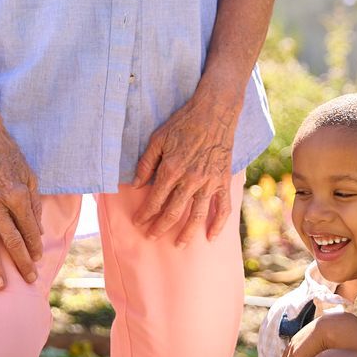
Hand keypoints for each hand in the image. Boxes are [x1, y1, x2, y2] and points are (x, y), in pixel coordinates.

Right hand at [0, 124, 41, 288]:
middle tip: (29, 280)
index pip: (30, 229)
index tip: (38, 259)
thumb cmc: (6, 154)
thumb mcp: (29, 174)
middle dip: (22, 262)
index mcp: (18, 194)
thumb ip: (34, 203)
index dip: (35, 246)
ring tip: (1, 285)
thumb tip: (38, 230)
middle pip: (12, 241)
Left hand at [134, 92, 241, 244]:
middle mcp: (189, 180)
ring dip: (186, 233)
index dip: (144, 214)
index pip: (154, 200)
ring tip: (178, 245)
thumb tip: (134, 185)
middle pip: (172, 212)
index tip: (138, 223)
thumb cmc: (183, 123)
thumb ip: (145, 163)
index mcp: (171, 169)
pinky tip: (211, 237)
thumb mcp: (158, 139)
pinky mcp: (223, 181)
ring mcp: (208, 182)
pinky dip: (218, 224)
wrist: (214, 112)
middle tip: (151, 236)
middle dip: (160, 227)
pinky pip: (223, 208)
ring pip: (196, 215)